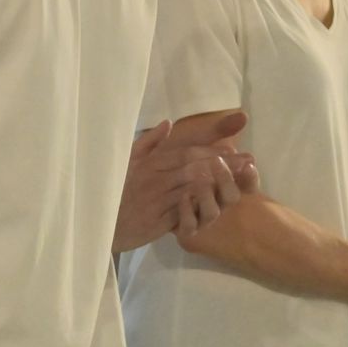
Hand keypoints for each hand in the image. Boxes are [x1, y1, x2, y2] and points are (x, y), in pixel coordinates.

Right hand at [114, 111, 259, 252]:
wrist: (99, 222)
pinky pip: (185, 213)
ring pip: (194, 190)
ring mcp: (157, 201)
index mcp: (150, 162)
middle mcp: (155, 179)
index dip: (211, 150)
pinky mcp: (158, 223)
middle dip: (224, 165)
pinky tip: (222, 205)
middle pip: (195, 168)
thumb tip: (168, 123)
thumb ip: (148, 142)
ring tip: (243, 182)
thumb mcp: (126, 161)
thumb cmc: (115, 190)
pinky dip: (204, 208)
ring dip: (221, 185)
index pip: (186, 152)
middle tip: (248, 163)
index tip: (234, 149)